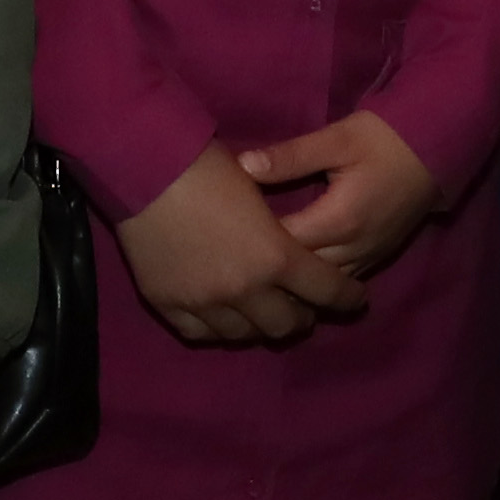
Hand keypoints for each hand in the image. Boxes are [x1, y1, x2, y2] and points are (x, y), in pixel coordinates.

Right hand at [117, 137, 370, 343]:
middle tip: (301, 305)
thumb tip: (291, 244)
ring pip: (244, 334)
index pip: (326, 290)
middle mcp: (245, 289)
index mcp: (276, 256)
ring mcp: (206, 303)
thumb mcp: (259, 192)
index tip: (354, 299)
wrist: (145, 168)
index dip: (346, 297)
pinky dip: (218, 327)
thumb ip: (277, 228)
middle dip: (300, 315)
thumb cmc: (206, 165)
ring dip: (258, 323)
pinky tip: (222, 315)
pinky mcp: (170, 306)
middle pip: (286, 324)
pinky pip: (202, 334)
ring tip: (259, 310)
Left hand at [248, 107, 440, 281]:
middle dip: (270, 269)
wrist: (436, 146)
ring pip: (322, 287)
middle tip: (236, 258)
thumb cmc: (384, 139)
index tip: (227, 234)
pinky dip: (316, 283)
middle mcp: (354, 248)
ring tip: (260, 272)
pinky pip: (340, 280)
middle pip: (302, 274)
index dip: (254, 242)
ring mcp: (368, 257)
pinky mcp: (376, 257)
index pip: (286, 244)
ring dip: (293, 281)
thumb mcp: (336, 138)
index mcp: (340, 219)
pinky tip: (294, 277)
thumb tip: (242, 166)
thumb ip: (290, 156)